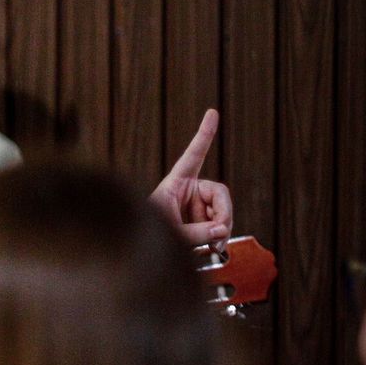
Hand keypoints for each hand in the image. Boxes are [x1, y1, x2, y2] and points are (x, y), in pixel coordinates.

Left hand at [150, 108, 234, 247]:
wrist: (141, 251)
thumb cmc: (148, 233)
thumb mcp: (170, 231)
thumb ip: (196, 232)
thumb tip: (222, 231)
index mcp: (176, 182)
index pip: (193, 155)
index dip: (203, 135)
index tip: (212, 113)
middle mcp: (189, 191)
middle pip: (219, 194)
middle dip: (224, 213)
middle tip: (220, 232)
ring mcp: (197, 206)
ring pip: (222, 213)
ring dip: (221, 230)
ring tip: (213, 246)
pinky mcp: (202, 221)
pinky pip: (220, 226)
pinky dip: (219, 238)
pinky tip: (215, 249)